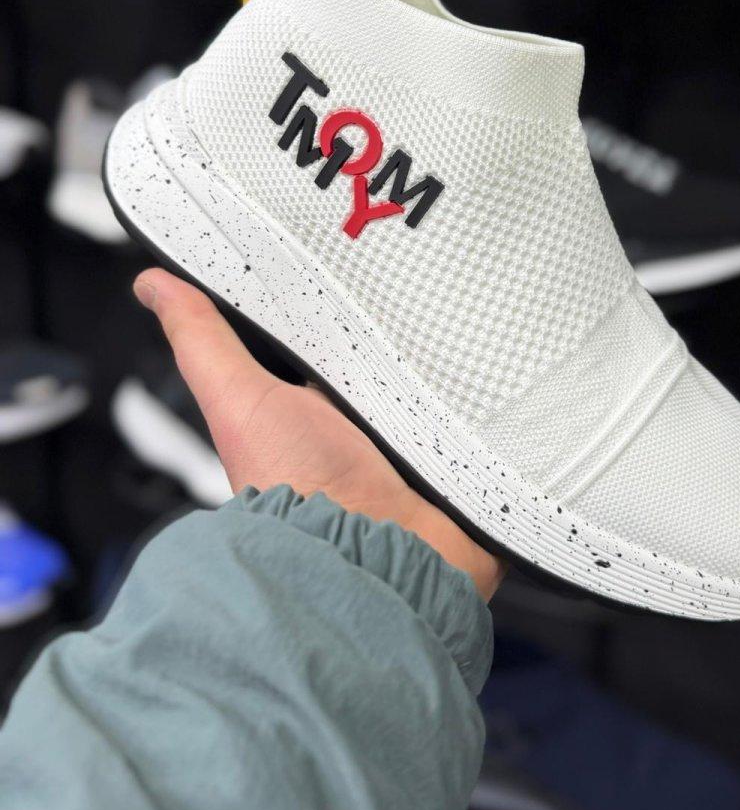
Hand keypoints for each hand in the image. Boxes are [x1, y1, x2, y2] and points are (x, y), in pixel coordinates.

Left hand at [134, 268, 504, 600]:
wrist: (365, 563)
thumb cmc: (296, 489)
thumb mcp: (241, 398)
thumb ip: (204, 342)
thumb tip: (153, 285)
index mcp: (324, 404)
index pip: (347, 337)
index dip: (355, 300)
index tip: (369, 246)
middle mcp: (377, 424)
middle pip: (407, 355)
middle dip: (422, 322)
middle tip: (439, 268)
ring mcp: (428, 447)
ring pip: (457, 384)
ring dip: (470, 360)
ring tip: (485, 312)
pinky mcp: (473, 469)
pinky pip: (499, 426)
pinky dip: (505, 406)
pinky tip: (515, 369)